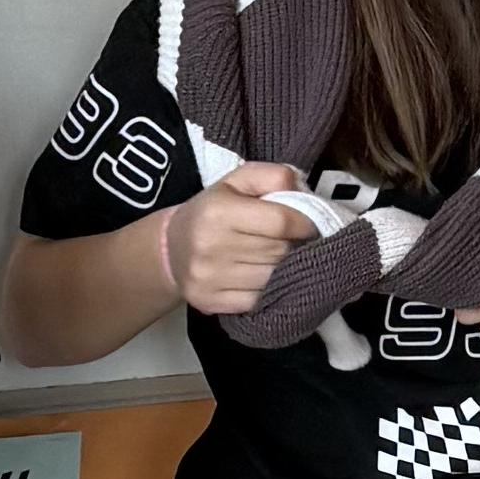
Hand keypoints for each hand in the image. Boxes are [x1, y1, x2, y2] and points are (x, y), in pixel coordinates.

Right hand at [158, 164, 320, 320]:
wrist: (169, 249)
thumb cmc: (212, 210)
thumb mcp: (237, 181)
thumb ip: (272, 176)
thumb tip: (303, 193)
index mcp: (219, 211)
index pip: (280, 221)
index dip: (305, 223)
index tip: (310, 225)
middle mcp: (211, 246)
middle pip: (279, 251)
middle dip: (293, 246)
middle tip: (292, 241)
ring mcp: (209, 278)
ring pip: (272, 278)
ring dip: (281, 269)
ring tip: (276, 259)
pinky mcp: (210, 302)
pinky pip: (257, 301)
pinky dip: (266, 291)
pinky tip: (262, 278)